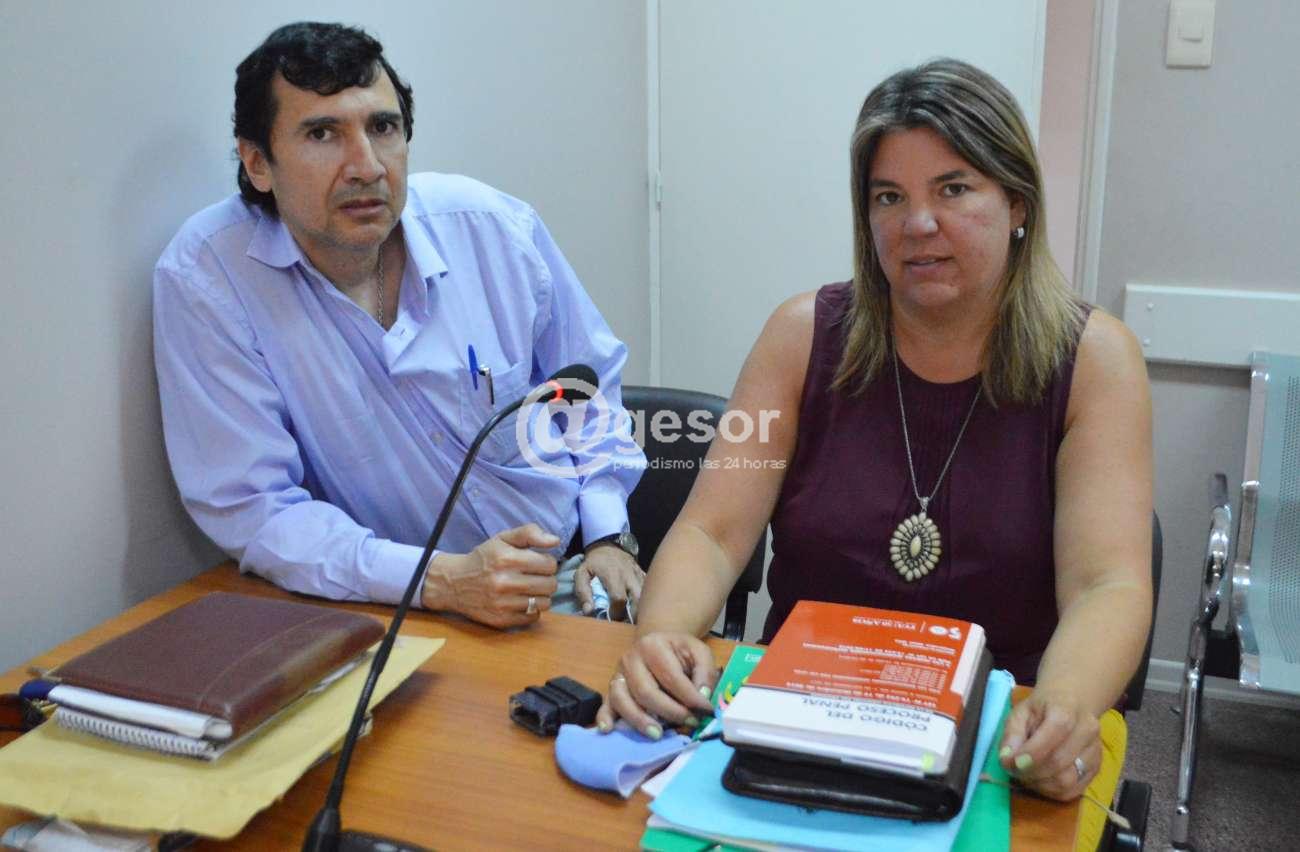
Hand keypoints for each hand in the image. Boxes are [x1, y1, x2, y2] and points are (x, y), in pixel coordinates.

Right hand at [422, 523, 559, 628]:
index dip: (547, 562)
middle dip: (547, 579)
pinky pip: (533, 618)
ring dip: (541, 596)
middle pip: (550, 585)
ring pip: (544, 603)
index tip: (538, 563)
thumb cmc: (483, 558)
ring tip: (530, 589)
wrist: (454, 583)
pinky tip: (521, 601)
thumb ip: (530, 533)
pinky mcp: (501, 620)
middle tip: (536, 577)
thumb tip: (555, 541)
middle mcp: (504, 582)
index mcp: (506, 558)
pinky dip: (531, 610)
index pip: (549, 564)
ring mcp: (502, 604)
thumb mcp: (503, 538)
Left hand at [575, 545, 644, 618]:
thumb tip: (589, 611)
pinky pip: (648, 590)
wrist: (608, 545)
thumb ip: (583, 592)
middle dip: (634, 615)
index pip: (619, 599)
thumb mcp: (582, 574)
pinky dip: (645, 600)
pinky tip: (638, 606)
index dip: (616, 613)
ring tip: (632, 617)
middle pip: (638, 600)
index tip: (611, 619)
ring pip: (646, 596)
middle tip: (626, 623)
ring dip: (641, 609)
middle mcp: (629, 575)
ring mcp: (638, 574)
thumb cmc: (594, 563)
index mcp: (613, 575)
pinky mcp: (643, 575)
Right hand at [594, 631, 717, 739]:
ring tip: (658, 734)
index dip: (690, 697)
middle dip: (670, 711)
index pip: (671, 677)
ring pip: (623, 700)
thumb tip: (701, 697)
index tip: (705, 712)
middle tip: (689, 723)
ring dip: (640, 720)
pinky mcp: (612, 689)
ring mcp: (618, 675)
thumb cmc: (679, 652)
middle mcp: (630, 659)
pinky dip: (605, 718)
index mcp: (653, 645)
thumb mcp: (698, 652)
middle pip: (646, 691)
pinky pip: (605, 704)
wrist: (656, 644)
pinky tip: (608, 730)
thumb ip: (705, 673)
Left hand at [999, 687, 1101, 800]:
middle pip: (1059, 762)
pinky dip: (1051, 791)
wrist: (1071, 706)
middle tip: (1014, 770)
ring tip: (1026, 774)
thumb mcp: (1020, 712)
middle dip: (1031, 771)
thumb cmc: (1042, 709)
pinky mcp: (1096, 769)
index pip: (1055, 732)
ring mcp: (1095, 752)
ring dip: (1040, 784)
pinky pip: (1073, 791)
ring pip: (1067, 781)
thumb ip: (1011, 734)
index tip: (1012, 763)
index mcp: (1067, 710)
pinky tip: (1040, 780)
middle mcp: (1087, 730)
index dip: (1032, 752)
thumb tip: (1006, 759)